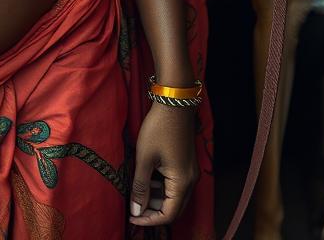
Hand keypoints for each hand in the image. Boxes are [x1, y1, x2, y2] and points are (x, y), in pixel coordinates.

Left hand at [129, 102, 197, 226]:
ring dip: (156, 198)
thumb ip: (140, 187)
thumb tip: (136, 211)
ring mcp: (189, 171)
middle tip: (133, 207)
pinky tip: (146, 178)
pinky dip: (160, 186)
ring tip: (136, 192)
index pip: (168, 215)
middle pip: (173, 208)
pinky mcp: (185, 163)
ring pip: (173, 196)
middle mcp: (190, 181)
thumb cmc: (158, 129)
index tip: (132, 218)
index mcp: (182, 183)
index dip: (149, 220)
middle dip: (152, 211)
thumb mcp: (144, 159)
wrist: (173, 102)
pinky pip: (174, 184)